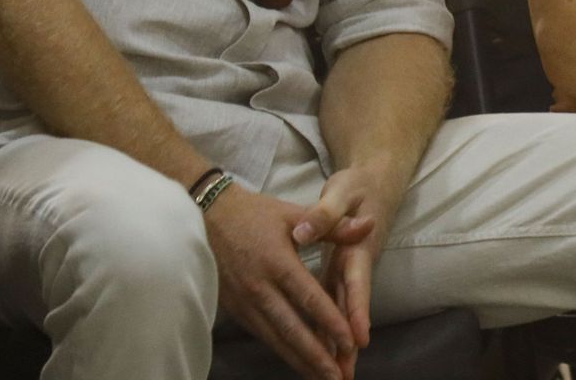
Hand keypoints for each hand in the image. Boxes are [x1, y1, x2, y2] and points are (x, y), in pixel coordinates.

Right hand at [204, 183, 362, 379]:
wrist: (207, 217)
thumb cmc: (255, 214)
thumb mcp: (295, 213)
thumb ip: (334, 226)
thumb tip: (369, 224)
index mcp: (277, 262)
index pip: (308, 298)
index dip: (329, 322)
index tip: (349, 343)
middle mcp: (260, 287)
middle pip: (291, 328)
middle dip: (316, 356)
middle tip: (338, 377)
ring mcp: (245, 302)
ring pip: (275, 338)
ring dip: (299, 361)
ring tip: (321, 378)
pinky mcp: (235, 309)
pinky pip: (262, 334)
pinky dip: (281, 350)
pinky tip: (297, 361)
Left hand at [289, 164, 405, 379]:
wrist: (375, 182)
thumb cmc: (358, 186)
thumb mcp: (343, 191)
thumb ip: (326, 213)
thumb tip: (304, 232)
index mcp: (357, 247)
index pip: (357, 282)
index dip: (357, 311)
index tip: (358, 339)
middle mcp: (355, 265)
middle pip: (351, 308)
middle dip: (348, 343)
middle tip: (344, 374)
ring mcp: (349, 272)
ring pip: (342, 312)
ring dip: (338, 344)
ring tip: (335, 376)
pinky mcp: (339, 273)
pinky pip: (332, 306)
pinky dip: (328, 329)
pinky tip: (320, 352)